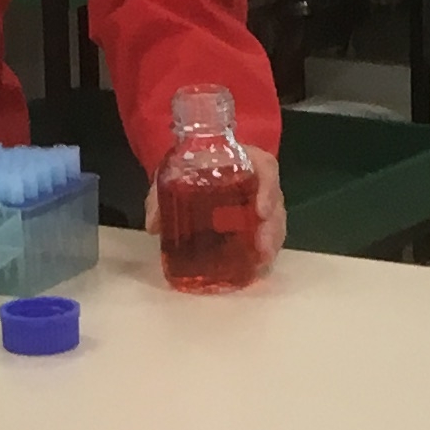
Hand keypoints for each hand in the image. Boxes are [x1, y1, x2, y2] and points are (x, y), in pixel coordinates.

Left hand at [147, 146, 286, 264]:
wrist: (197, 167)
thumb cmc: (191, 166)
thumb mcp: (172, 173)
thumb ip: (160, 195)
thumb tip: (153, 225)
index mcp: (244, 160)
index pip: (265, 167)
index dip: (268, 189)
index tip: (261, 211)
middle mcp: (258, 181)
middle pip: (276, 201)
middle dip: (272, 227)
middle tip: (262, 248)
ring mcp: (260, 203)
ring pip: (276, 222)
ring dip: (272, 244)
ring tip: (261, 264)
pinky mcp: (256, 222)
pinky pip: (268, 236)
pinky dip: (264, 254)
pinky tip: (257, 270)